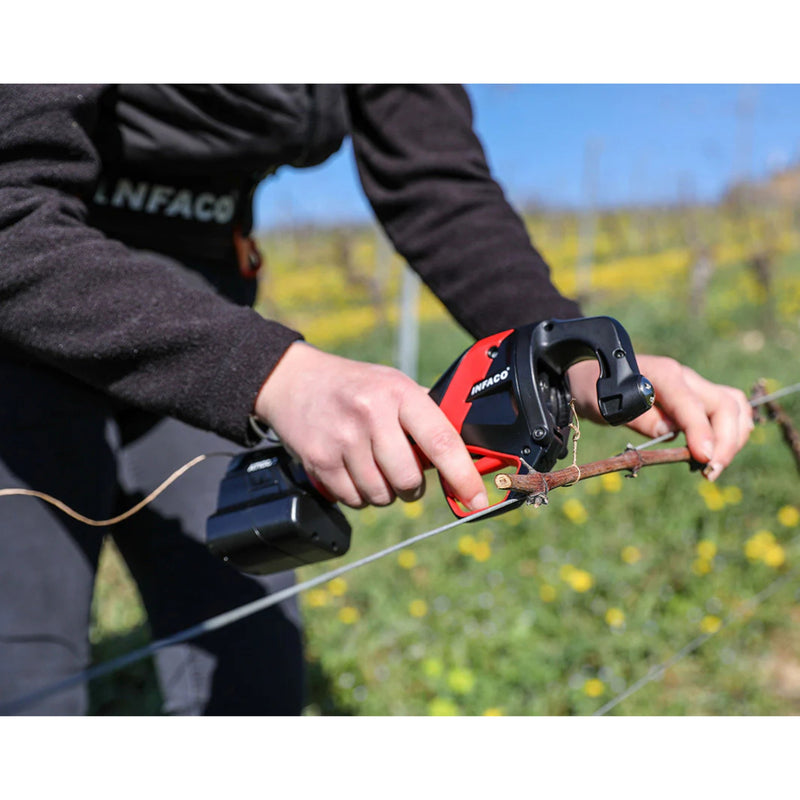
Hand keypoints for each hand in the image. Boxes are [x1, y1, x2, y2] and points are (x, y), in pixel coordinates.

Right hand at [254, 342, 487, 509]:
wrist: (294, 381)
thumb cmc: (356, 387)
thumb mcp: (395, 385)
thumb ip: (428, 417)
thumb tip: (468, 456)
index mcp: (399, 393)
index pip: (440, 440)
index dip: (463, 476)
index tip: (477, 501)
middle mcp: (371, 414)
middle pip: (409, 479)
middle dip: (412, 486)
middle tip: (404, 471)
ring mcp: (343, 439)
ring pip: (381, 496)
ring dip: (384, 491)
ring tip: (372, 465)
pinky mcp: (320, 461)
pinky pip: (355, 501)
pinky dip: (359, 495)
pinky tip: (351, 470)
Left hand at [568, 355, 753, 480]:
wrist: (592, 374)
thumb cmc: (596, 389)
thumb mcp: (607, 405)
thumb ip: (640, 417)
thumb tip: (671, 432)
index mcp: (663, 374)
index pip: (691, 404)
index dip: (701, 432)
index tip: (704, 459)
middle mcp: (685, 377)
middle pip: (726, 404)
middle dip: (726, 441)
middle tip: (710, 472)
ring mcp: (694, 385)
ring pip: (734, 407)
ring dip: (733, 438)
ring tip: (712, 466)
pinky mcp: (697, 397)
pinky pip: (727, 412)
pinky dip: (729, 433)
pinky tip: (712, 454)